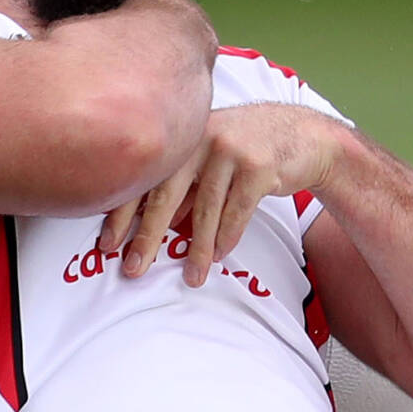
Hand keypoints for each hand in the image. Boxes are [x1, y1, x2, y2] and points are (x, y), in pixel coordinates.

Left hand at [98, 104, 346, 286]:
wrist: (304, 135)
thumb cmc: (251, 149)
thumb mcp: (211, 159)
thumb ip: (185, 184)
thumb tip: (153, 223)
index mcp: (182, 135)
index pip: (143, 177)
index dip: (122, 212)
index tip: (108, 243)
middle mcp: (201, 137)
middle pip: (166, 193)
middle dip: (148, 237)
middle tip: (134, 268)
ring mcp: (231, 149)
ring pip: (205, 208)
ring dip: (197, 248)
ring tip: (191, 276)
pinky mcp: (260, 165)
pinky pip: (237, 210)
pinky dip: (228, 237)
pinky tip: (220, 255)